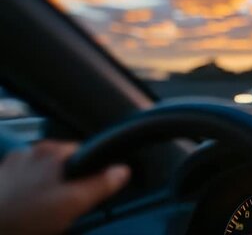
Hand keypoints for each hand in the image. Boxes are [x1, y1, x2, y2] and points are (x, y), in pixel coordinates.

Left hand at [0, 141, 129, 234]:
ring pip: (42, 173)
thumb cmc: (26, 218)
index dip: (91, 171)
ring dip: (47, 187)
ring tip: (44, 210)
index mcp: (50, 150)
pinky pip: (24, 182)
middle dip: (67, 180)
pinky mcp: (0, 180)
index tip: (87, 189)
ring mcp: (11, 165)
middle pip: (62, 163)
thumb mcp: (74, 203)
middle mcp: (29, 151)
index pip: (83, 151)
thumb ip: (101, 184)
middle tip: (65, 205)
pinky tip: (28, 210)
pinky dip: (29, 193)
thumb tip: (122, 171)